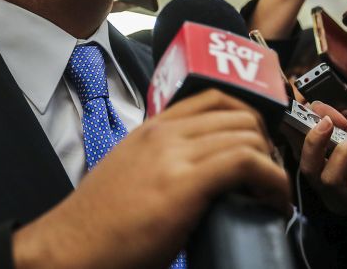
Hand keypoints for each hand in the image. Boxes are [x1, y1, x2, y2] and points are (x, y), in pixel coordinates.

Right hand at [12, 91, 289, 268]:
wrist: (72, 246)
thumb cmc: (99, 224)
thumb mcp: (131, 174)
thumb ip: (162, 164)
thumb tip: (198, 178)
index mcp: (152, 129)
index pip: (214, 99)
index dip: (247, 122)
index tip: (257, 152)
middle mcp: (164, 132)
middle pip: (240, 115)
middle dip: (267, 146)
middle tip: (267, 180)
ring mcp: (173, 154)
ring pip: (248, 136)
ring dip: (273, 166)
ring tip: (271, 196)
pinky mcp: (184, 183)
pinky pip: (248, 163)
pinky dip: (273, 182)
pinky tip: (273, 204)